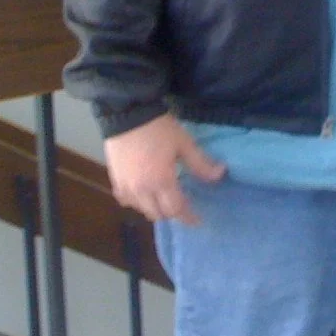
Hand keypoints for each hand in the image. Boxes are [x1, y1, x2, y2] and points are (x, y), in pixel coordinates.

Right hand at [103, 114, 224, 225]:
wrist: (127, 115)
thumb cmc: (159, 129)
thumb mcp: (184, 144)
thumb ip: (201, 164)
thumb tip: (220, 174)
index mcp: (161, 182)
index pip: (176, 209)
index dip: (188, 217)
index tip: (198, 221)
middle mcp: (141, 190)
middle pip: (158, 214)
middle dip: (172, 213)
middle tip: (184, 206)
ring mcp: (125, 186)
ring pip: (141, 209)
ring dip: (154, 209)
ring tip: (165, 200)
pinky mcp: (114, 179)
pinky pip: (125, 200)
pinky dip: (136, 202)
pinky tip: (144, 194)